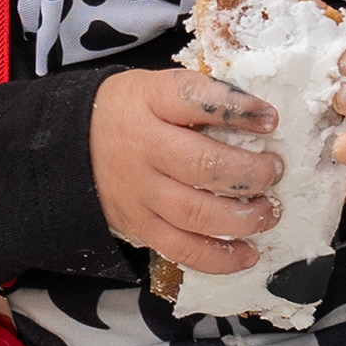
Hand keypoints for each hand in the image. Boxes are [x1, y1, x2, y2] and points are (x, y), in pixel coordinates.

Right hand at [93, 67, 282, 273]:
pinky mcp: (141, 227)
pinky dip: (221, 257)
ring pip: (197, 213)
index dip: (237, 109)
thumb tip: (261, 116)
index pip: (194, 99)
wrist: (72, 147)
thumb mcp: (156, 87)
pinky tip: (248, 252)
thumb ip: (202, 98)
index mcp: (149, 102)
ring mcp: (141, 193)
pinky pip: (183, 250)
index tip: (269, 119)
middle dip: (250, 173)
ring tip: (268, 211)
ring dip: (244, 217)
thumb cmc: (129, 114)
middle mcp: (144, 149)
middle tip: (273, 171)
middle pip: (203, 166)